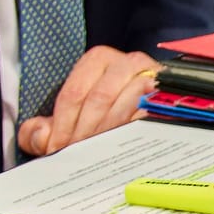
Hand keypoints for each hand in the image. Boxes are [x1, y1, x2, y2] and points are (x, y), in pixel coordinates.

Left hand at [18, 45, 159, 156]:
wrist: (150, 111)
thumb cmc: (100, 114)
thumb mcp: (65, 119)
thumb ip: (39, 130)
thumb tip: (41, 137)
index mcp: (98, 59)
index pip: (74, 94)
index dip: (62, 125)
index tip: (56, 148)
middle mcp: (128, 63)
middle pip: (100, 99)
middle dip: (84, 131)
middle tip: (76, 154)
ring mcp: (155, 78)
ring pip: (127, 105)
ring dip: (108, 133)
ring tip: (95, 154)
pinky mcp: (174, 97)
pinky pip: (154, 114)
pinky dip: (136, 131)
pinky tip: (123, 148)